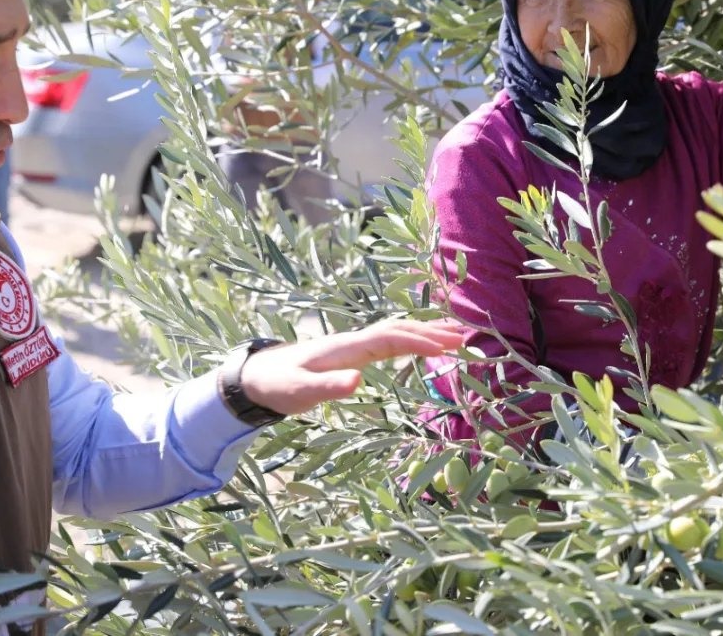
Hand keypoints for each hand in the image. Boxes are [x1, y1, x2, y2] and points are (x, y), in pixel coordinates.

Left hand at [239, 319, 466, 415]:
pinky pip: (389, 340)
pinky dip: (412, 338)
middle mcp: (354, 341)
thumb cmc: (278, 385)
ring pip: (396, 331)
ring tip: (455, 337)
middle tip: (465, 339)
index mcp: (346, 347)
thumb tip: (359, 381)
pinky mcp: (353, 352)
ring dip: (425, 332)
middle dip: (431, 332)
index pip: (390, 338)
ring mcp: (354, 345)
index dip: (419, 342)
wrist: (258, 376)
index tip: (446, 349)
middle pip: (399, 329)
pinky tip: (423, 344)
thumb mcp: (299, 393)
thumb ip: (328, 388)